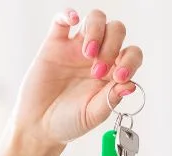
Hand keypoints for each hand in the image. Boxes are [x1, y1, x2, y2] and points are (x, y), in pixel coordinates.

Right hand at [9, 8, 143, 146]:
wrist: (39, 126)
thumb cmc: (70, 122)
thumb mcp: (94, 115)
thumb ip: (111, 99)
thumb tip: (131, 85)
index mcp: (113, 72)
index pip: (131, 54)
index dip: (130, 61)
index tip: (119, 77)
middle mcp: (99, 56)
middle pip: (116, 31)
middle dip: (112, 46)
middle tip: (97, 71)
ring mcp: (76, 48)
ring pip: (95, 20)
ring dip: (96, 31)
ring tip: (86, 53)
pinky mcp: (54, 44)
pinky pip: (62, 20)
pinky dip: (68, 14)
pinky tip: (73, 20)